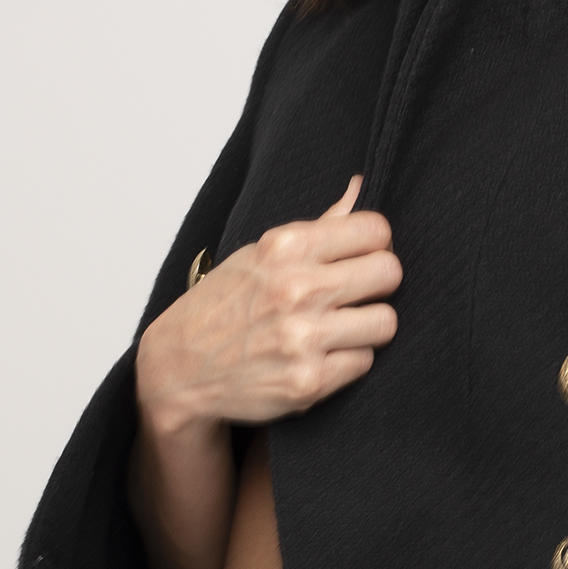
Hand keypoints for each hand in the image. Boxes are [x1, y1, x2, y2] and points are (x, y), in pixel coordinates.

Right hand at [135, 177, 400, 437]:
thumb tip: (359, 187)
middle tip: (356, 295)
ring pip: (386, 322)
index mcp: (284, 247)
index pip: (375, 231)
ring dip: (367, 327)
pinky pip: (364, 362)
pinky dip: (348, 361)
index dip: (374, 246)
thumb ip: (317, 228)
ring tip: (340, 329)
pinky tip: (321, 356)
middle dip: (379, 284)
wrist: (177, 369)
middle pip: (389, 273)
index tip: (360, 259)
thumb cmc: (220, 308)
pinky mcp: (308, 381)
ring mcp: (302, 338)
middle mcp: (295, 289)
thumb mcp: (259, 255)